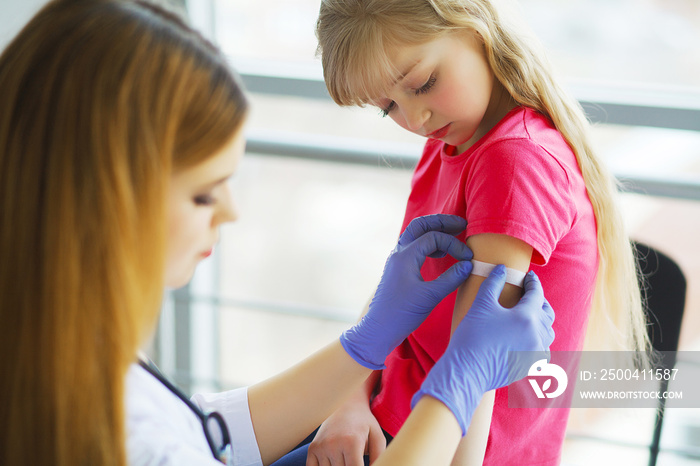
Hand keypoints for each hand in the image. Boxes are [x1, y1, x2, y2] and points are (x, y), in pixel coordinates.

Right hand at [306, 397, 384, 465]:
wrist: (344, 405)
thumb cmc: (364, 423)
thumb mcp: (377, 437)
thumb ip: (379, 457)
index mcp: (351, 442)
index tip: (361, 463)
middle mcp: (333, 444)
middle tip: (353, 454)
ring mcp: (321, 447)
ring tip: (344, 454)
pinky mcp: (312, 448)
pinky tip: (333, 460)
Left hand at [340, 214, 472, 369]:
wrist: (379, 329)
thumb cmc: (401, 314)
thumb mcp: (430, 297)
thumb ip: (451, 279)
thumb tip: (469, 265)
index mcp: (405, 256)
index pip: (433, 237)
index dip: (453, 244)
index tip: (468, 257)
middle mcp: (399, 253)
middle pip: (420, 226)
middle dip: (441, 222)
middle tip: (462, 223)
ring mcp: (397, 260)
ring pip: (415, 235)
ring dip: (434, 231)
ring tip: (454, 234)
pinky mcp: (398, 269)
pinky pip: (414, 247)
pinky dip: (428, 244)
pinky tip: (440, 253)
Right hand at [412, 266, 554, 434]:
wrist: (467, 371)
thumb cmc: (472, 337)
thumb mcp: (481, 305)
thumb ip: (493, 283)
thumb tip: (502, 269)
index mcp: (526, 318)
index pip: (537, 294)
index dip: (533, 282)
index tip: (529, 276)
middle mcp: (536, 336)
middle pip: (546, 313)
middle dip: (539, 300)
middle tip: (529, 293)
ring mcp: (535, 353)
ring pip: (548, 332)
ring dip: (541, 320)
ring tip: (530, 314)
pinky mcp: (530, 366)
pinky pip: (543, 350)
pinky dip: (539, 340)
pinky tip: (528, 337)